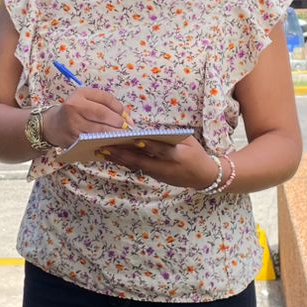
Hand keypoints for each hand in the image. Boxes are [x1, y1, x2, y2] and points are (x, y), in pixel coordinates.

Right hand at [41, 87, 127, 145]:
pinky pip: (93, 142)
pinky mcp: (72, 140)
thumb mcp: (87, 100)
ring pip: (99, 130)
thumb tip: (128, 118)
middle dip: (118, 122)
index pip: (105, 98)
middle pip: (102, 114)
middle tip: (126, 129)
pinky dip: (105, 143)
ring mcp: (72, 124)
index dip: (119, 108)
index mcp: (80, 94)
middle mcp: (74, 107)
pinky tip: (111, 144)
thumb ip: (108, 105)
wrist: (53, 125)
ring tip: (121, 137)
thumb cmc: (75, 111)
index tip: (125, 116)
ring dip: (114, 134)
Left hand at [99, 136, 219, 189]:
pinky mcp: (155, 177)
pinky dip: (125, 163)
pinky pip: (138, 169)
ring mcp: (159, 174)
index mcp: (178, 156)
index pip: (161, 150)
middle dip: (123, 155)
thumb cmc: (195, 153)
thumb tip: (148, 130)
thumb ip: (170, 136)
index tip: (134, 139)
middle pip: (142, 161)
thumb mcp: (188, 141)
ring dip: (119, 160)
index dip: (148, 145)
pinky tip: (112, 157)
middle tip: (105, 147)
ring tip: (103, 152)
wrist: (203, 177)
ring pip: (136, 166)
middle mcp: (166, 168)